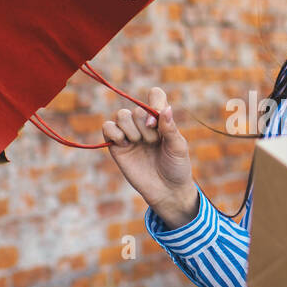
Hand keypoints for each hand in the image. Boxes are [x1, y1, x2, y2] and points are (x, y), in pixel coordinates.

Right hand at [102, 87, 197, 225]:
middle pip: (136, 109)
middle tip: (153, 142)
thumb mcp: (178, 147)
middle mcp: (144, 124)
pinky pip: (107, 127)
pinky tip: (125, 144)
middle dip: (145, 126)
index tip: (158, 119)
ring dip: (132, 130)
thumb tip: (165, 109)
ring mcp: (129, 134)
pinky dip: (115, 133)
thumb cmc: (176, 167)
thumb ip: (170, 128)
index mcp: (161, 120)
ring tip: (140, 144)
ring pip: (122, 115)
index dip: (155, 102)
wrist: (166, 191)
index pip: (155, 96)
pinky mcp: (116, 146)